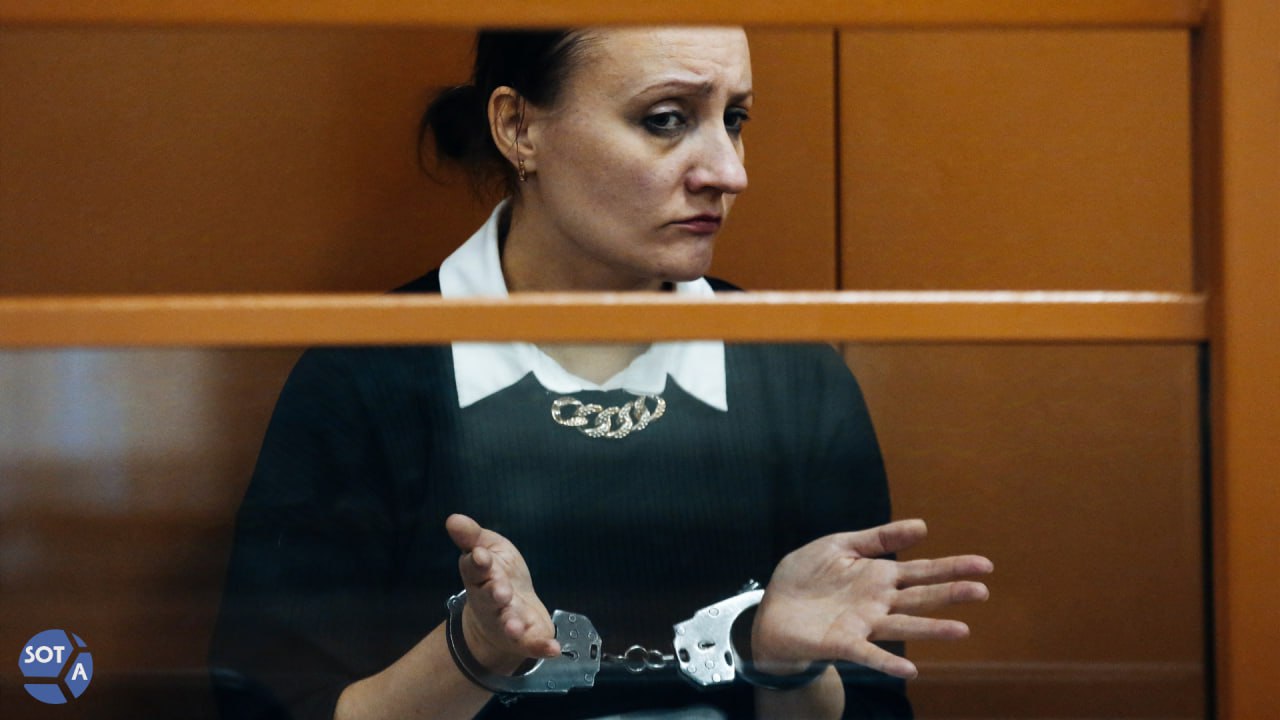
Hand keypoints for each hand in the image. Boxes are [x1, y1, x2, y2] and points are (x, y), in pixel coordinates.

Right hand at [445, 514, 559, 673]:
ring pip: (507, 622)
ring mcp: (507, 620)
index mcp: (480, 576)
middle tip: (500, 591)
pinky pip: (532, 642)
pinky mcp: (525, 637)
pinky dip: (541, 646)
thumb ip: (472, 536)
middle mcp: (490, 601)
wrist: (504, 613)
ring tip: (515, 626)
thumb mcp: (487, 548)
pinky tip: (553, 648)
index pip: (475, 568)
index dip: (478, 562)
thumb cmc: (496, 575)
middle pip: (490, 597)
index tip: (481, 556)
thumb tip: (453, 518)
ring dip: (511, 624)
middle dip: (495, 593)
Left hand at [752, 519, 991, 679]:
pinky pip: (868, 653)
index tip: (985, 566)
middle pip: (920, 597)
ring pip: (903, 626)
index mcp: (879, 576)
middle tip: (982, 591)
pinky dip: (887, 662)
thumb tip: (922, 526)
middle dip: (951, 594)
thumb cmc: (806, 577)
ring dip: (931, 629)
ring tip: (961, 630)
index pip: (923, 571)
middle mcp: (879, 602)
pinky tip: (908, 670)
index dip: (953, 567)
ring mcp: (863, 623)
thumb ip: (878, 538)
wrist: (772, 609)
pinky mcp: (842, 642)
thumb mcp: (840, 545)